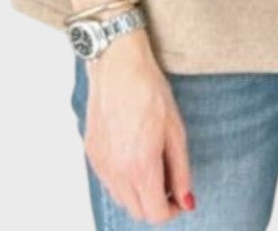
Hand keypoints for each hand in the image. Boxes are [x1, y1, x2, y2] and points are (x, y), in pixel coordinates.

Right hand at [72, 0, 194, 223]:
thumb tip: (187, 201)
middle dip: (157, 203)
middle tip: (170, 180)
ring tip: (153, 163)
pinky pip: (108, 180)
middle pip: (137, 211)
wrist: (117, 64)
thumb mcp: (176, 130)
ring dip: (139, 193)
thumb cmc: (150, 91)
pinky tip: (134, 152)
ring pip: (121, 199)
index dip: (173, 209)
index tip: (181, 195)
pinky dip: (123, 178)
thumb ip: (181, 171)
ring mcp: (100, 163)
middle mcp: (115, 171)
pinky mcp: (91, 153)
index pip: (156, 214)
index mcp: (140, 166)